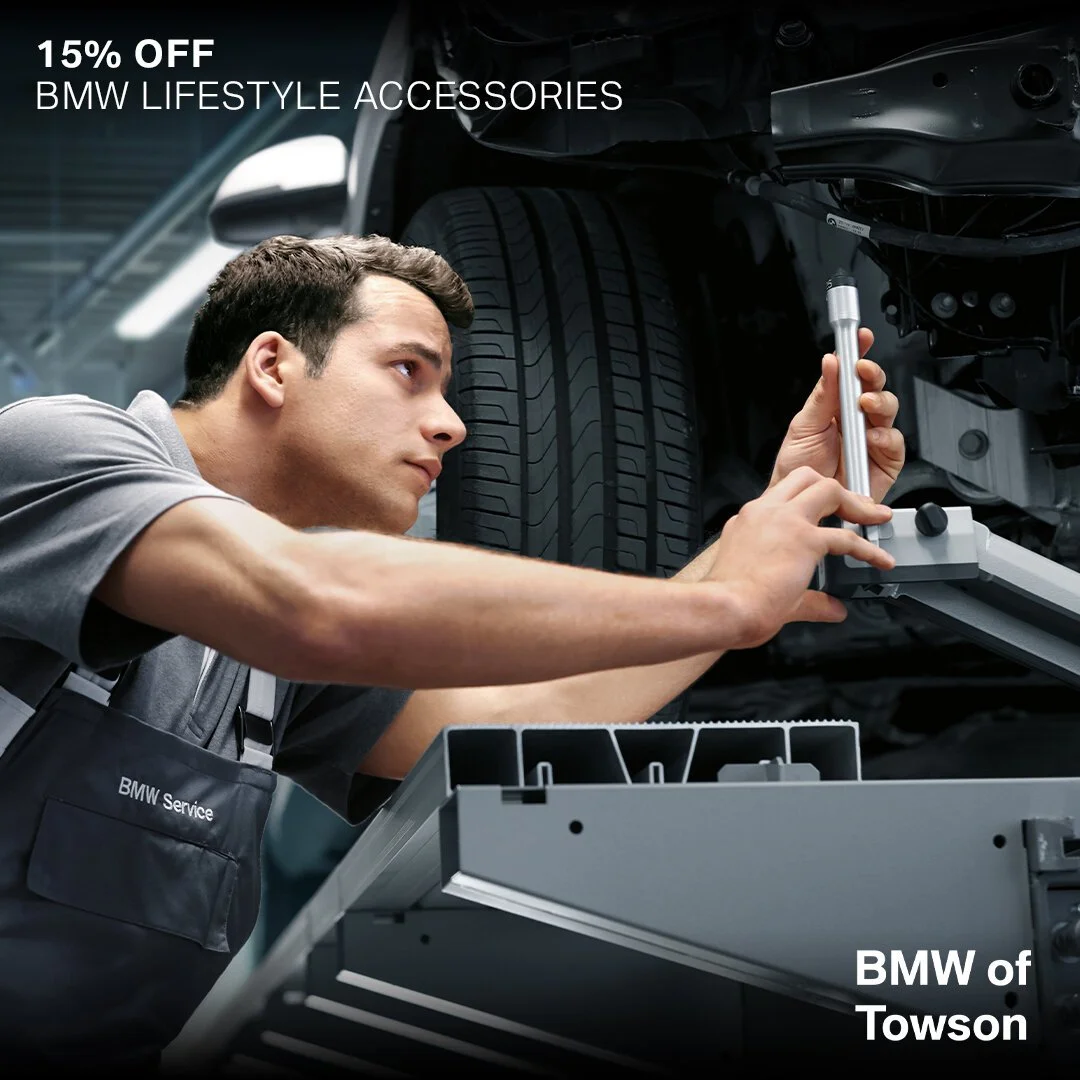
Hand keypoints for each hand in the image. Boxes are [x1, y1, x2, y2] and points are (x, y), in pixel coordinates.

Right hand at [707, 466, 894, 648]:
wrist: (722, 608)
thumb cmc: (729, 601)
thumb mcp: (764, 586)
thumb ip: (808, 599)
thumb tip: (832, 608)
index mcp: (748, 520)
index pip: (781, 497)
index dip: (804, 504)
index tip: (819, 516)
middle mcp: (764, 512)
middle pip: (805, 477)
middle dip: (834, 489)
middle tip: (853, 508)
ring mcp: (785, 521)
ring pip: (828, 490)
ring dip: (856, 505)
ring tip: (874, 520)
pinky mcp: (804, 539)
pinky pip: (847, 537)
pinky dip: (868, 549)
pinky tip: (879, 560)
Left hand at [769, 328, 904, 503]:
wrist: (801, 504)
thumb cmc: (798, 468)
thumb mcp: (804, 426)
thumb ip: (822, 395)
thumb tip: (830, 362)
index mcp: (837, 407)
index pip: (852, 376)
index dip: (859, 355)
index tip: (860, 338)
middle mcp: (857, 420)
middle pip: (875, 388)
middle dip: (872, 376)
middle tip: (862, 372)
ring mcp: (872, 439)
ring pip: (888, 410)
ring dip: (879, 403)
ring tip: (864, 405)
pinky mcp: (884, 462)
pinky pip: (894, 444)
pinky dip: (885, 437)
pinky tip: (872, 438)